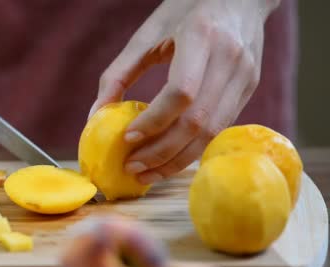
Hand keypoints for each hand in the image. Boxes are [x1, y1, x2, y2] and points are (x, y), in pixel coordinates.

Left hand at [90, 0, 280, 183]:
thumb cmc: (185, 10)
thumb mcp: (146, 34)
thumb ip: (118, 74)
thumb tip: (95, 116)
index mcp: (202, 37)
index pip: (181, 92)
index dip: (153, 121)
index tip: (127, 138)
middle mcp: (230, 59)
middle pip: (197, 121)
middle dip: (161, 152)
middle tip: (132, 167)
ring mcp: (245, 76)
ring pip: (211, 132)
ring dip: (176, 160)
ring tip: (146, 173)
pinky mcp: (249, 89)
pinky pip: (219, 129)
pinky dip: (191, 149)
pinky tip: (168, 159)